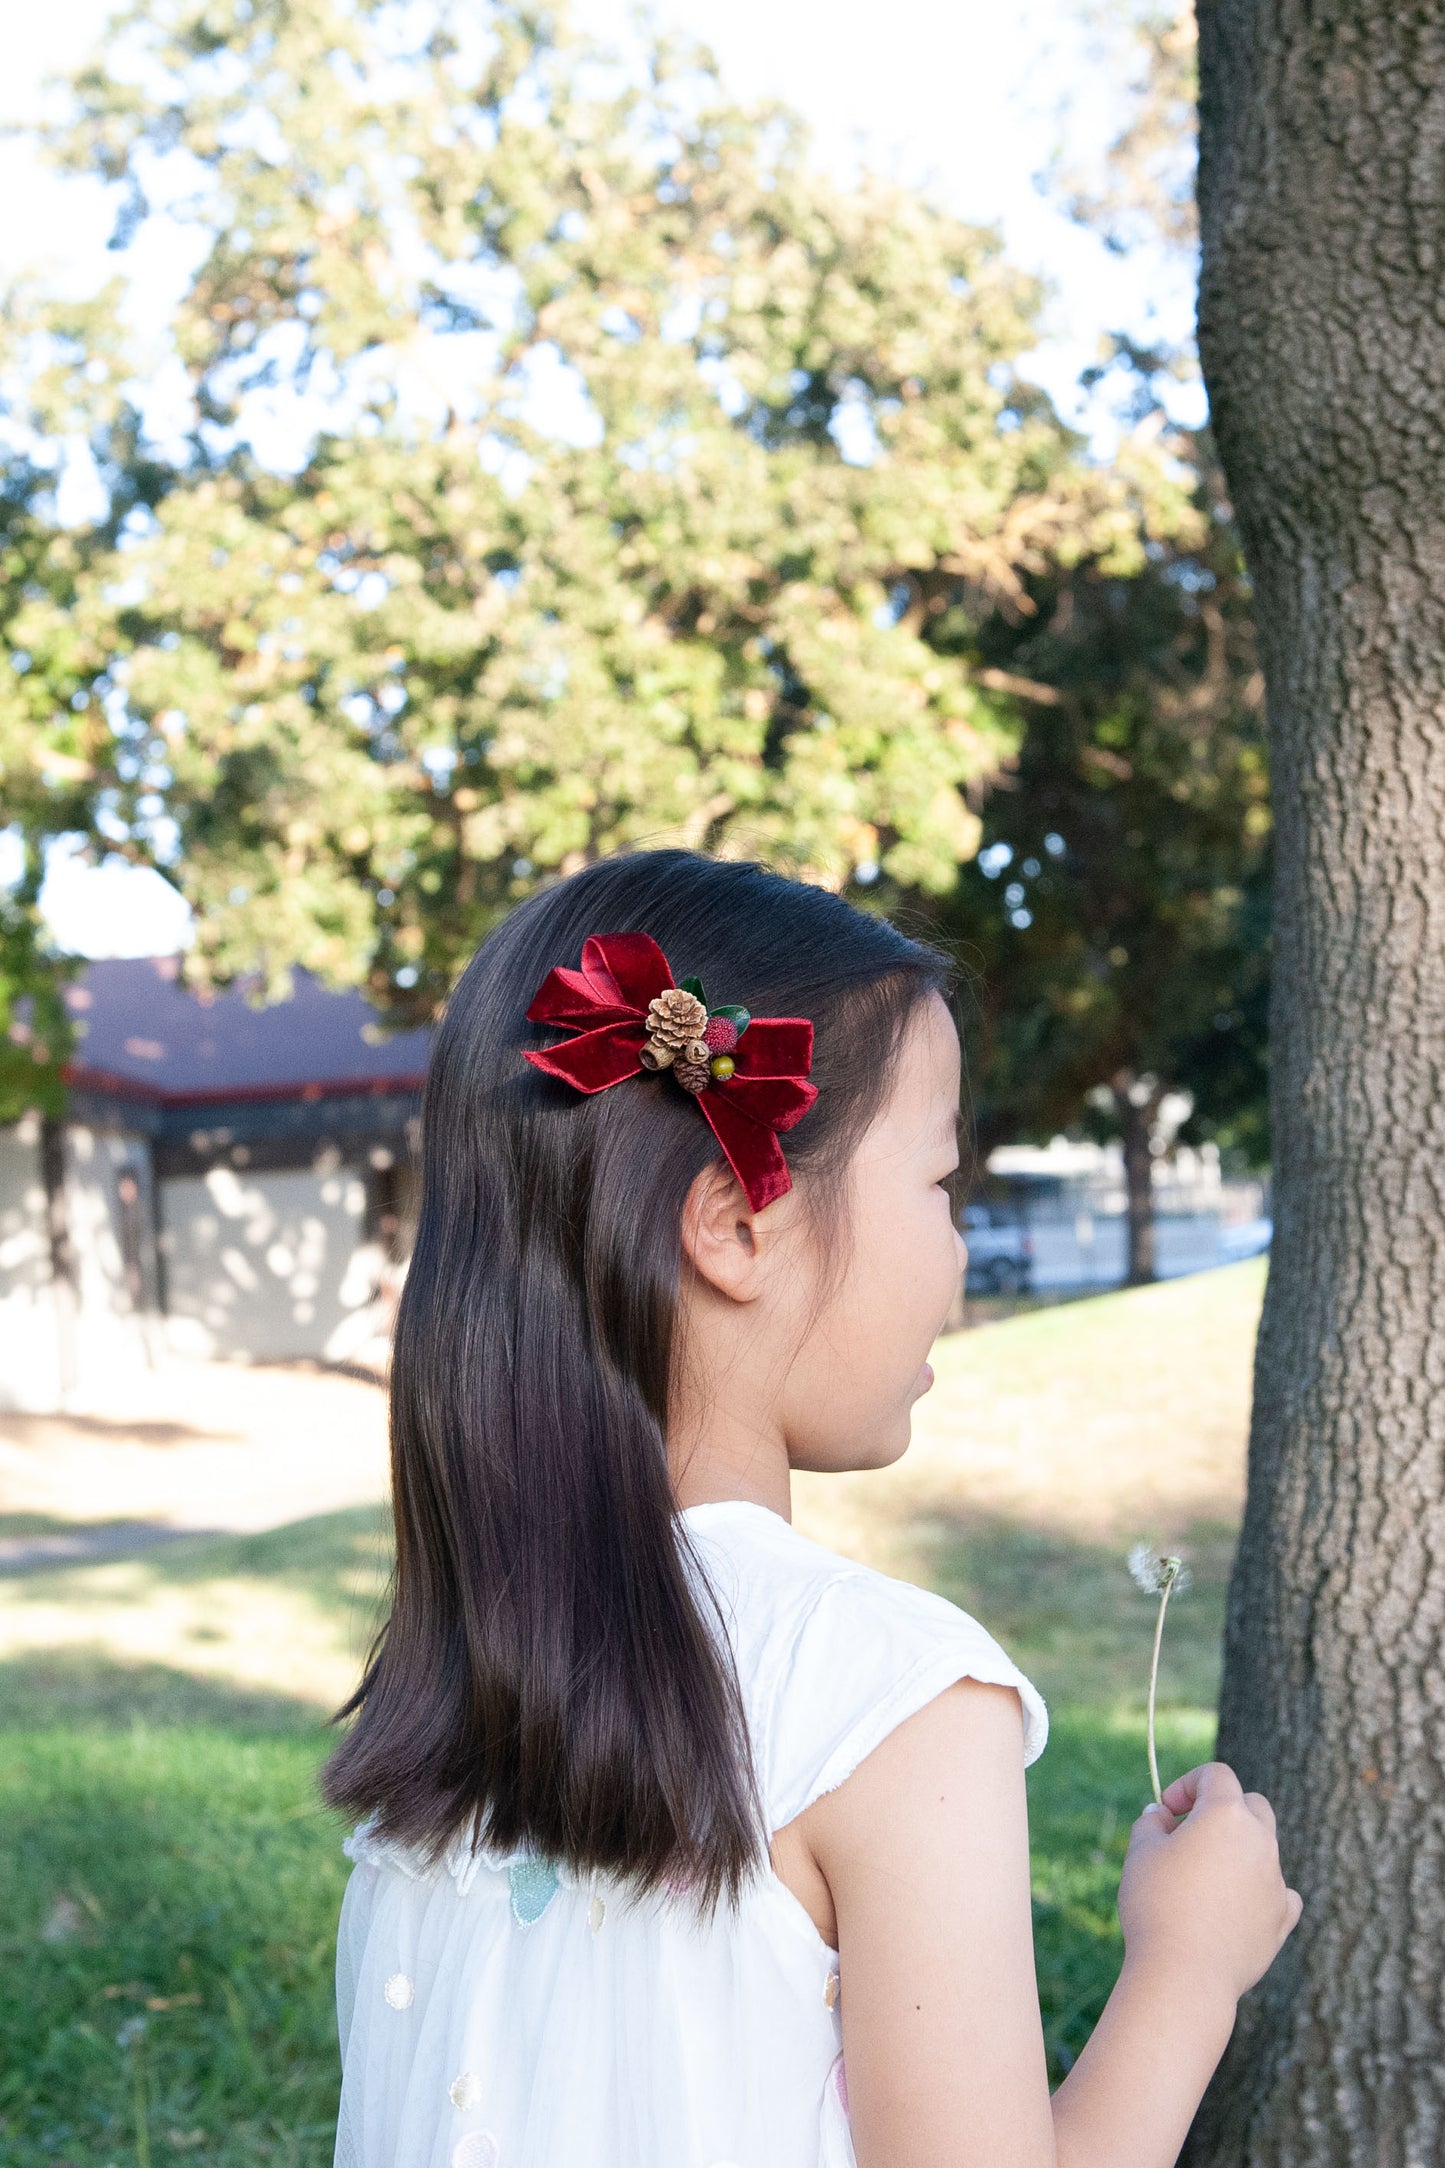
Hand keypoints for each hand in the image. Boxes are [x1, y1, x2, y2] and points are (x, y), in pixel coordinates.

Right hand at [1117, 1761, 1303, 2005]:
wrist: (1185, 1975)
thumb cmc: (1157, 1905)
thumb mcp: (1140, 1853)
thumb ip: (1152, 1823)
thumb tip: (1162, 1816)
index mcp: (1226, 1814)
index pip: (1216, 1774)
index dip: (1187, 1784)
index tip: (1166, 1811)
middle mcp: (1260, 1841)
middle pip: (1252, 1804)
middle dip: (1223, 1810)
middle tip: (1190, 1835)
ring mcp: (1277, 1881)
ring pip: (1265, 1849)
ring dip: (1239, 1851)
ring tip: (1204, 1879)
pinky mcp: (1283, 1919)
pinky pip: (1281, 1892)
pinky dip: (1261, 1891)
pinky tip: (1237, 1905)